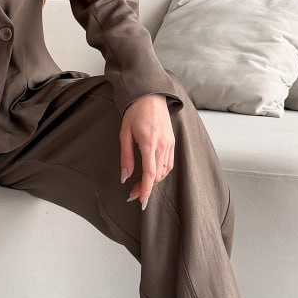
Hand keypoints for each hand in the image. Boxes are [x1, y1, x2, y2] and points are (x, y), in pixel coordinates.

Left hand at [120, 93, 174, 209]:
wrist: (150, 96)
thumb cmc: (135, 112)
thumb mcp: (124, 133)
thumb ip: (126, 157)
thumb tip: (125, 176)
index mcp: (149, 142)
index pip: (150, 173)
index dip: (146, 189)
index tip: (141, 201)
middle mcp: (162, 144)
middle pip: (158, 175)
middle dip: (146, 188)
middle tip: (133, 194)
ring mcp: (170, 143)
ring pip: (165, 171)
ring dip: (154, 181)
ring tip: (140, 186)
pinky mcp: (172, 142)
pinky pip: (169, 163)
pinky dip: (161, 172)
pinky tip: (152, 174)